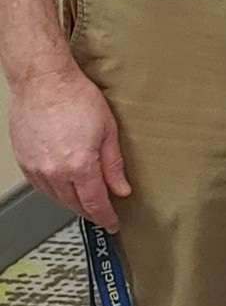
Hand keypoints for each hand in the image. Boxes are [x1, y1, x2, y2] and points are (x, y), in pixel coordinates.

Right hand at [10, 60, 129, 228]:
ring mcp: (36, 167)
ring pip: (56, 197)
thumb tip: (121, 188)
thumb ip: (114, 165)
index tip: (112, 224)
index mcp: (80, 166)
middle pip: (75, 204)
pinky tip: (63, 187)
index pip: (95, 203)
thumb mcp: (108, 131)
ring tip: (85, 202)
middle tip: (102, 214)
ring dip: (72, 203)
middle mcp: (55, 171)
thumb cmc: (75, 97)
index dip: (106, 217)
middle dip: (90, 212)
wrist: (43, 81)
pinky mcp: (24, 161)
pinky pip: (40, 186)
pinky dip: (54, 191)